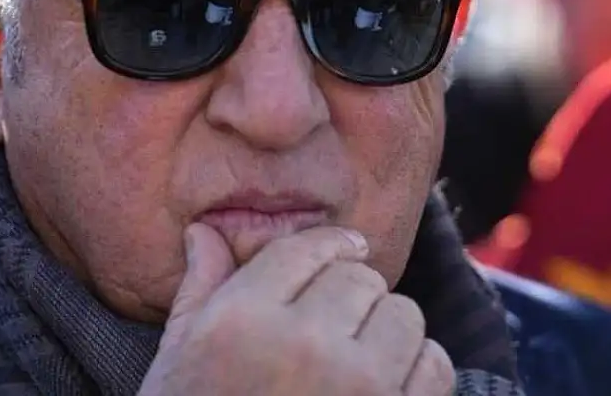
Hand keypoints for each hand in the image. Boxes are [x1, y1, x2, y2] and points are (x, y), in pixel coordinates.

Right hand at [138, 224, 454, 395]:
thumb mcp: (177, 363)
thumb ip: (200, 290)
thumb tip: (205, 230)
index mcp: (241, 320)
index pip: (306, 250)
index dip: (329, 246)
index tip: (344, 250)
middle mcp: (303, 344)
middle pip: (359, 278)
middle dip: (351, 295)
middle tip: (334, 325)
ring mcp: (358, 388)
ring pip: (403, 314)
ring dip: (386, 331)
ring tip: (359, 359)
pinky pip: (434, 365)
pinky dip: (417, 371)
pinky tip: (385, 389)